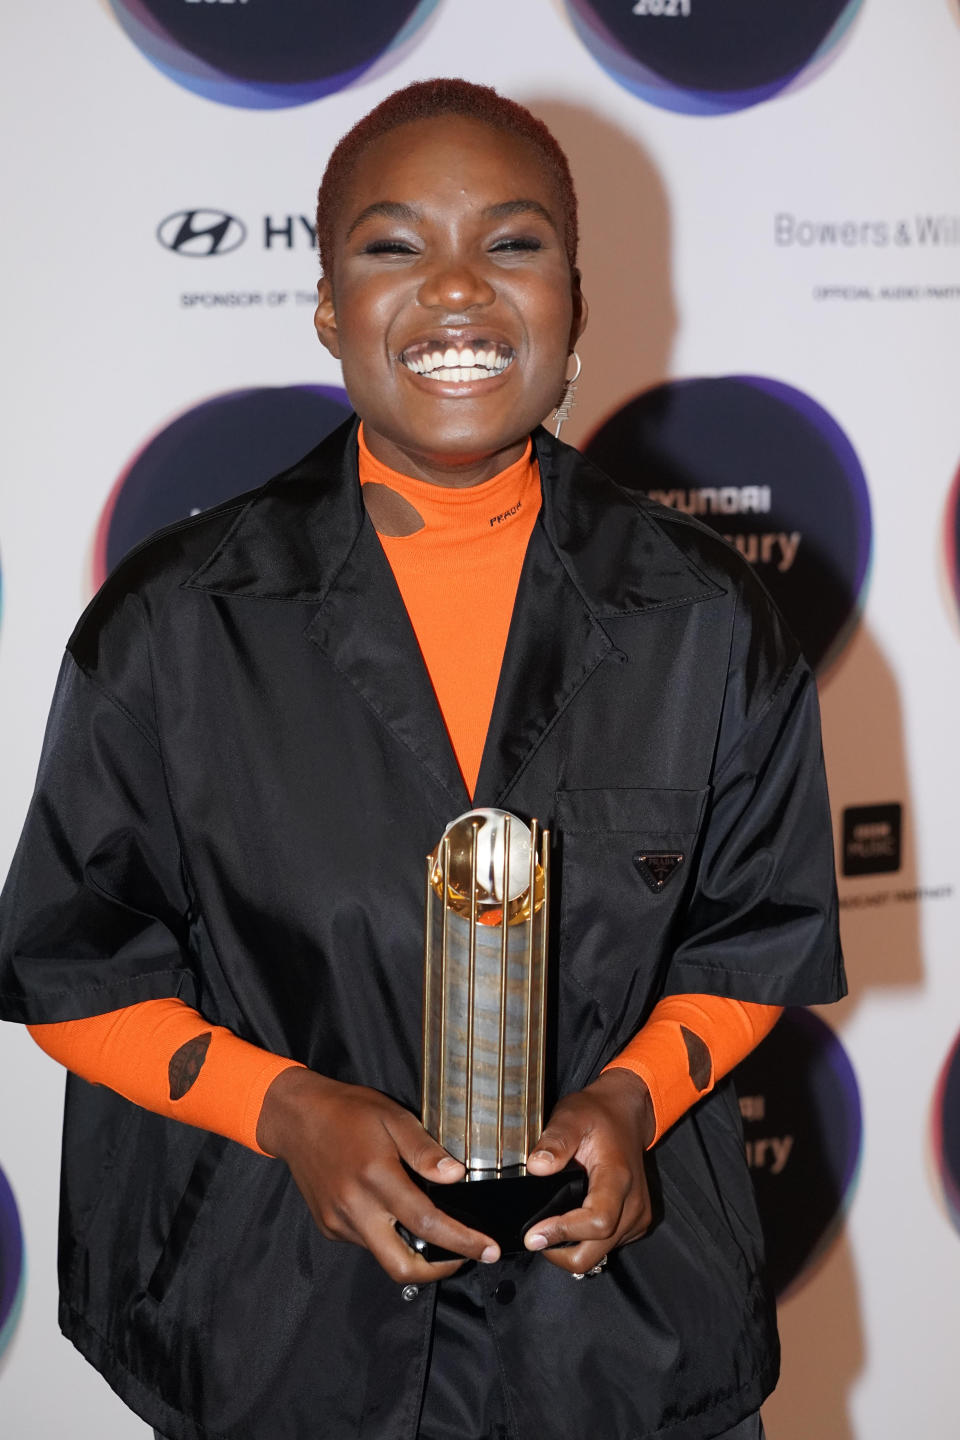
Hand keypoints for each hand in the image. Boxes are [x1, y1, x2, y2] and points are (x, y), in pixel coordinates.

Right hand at [257, 1067, 499, 1282]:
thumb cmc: (348, 1112)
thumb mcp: (392, 1117)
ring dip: (412, 1251)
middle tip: (464, 1256)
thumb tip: (456, 1175)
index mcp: (376, 1177)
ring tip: (432, 1227)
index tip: (487, 1249)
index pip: (427, 1223)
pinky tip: (392, 1212)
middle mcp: (355, 1207)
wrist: (296, 1117)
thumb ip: (424, 1149)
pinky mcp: (328, 1227)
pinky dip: (387, 1236)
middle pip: (401, 1266)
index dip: (462, 1242)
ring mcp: (339, 1221)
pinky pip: (365, 1243)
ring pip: (383, 1256)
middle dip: (437, 1271)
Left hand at [522, 1067, 654, 1274]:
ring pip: (600, 1254)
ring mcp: (638, 1215)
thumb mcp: (571, 1116)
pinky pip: (608, 1247)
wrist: (625, 1115)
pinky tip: (569, 1226)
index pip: (597, 1221)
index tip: (534, 1234)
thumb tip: (538, 1167)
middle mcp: (634, 1202)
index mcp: (618, 1177)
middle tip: (535, 1237)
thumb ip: (555, 1140)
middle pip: (596, 1250)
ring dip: (572, 1249)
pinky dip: (585, 1244)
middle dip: (561, 1252)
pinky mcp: (636, 1222)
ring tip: (549, 1230)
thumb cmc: (598, 1115)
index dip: (563, 1232)